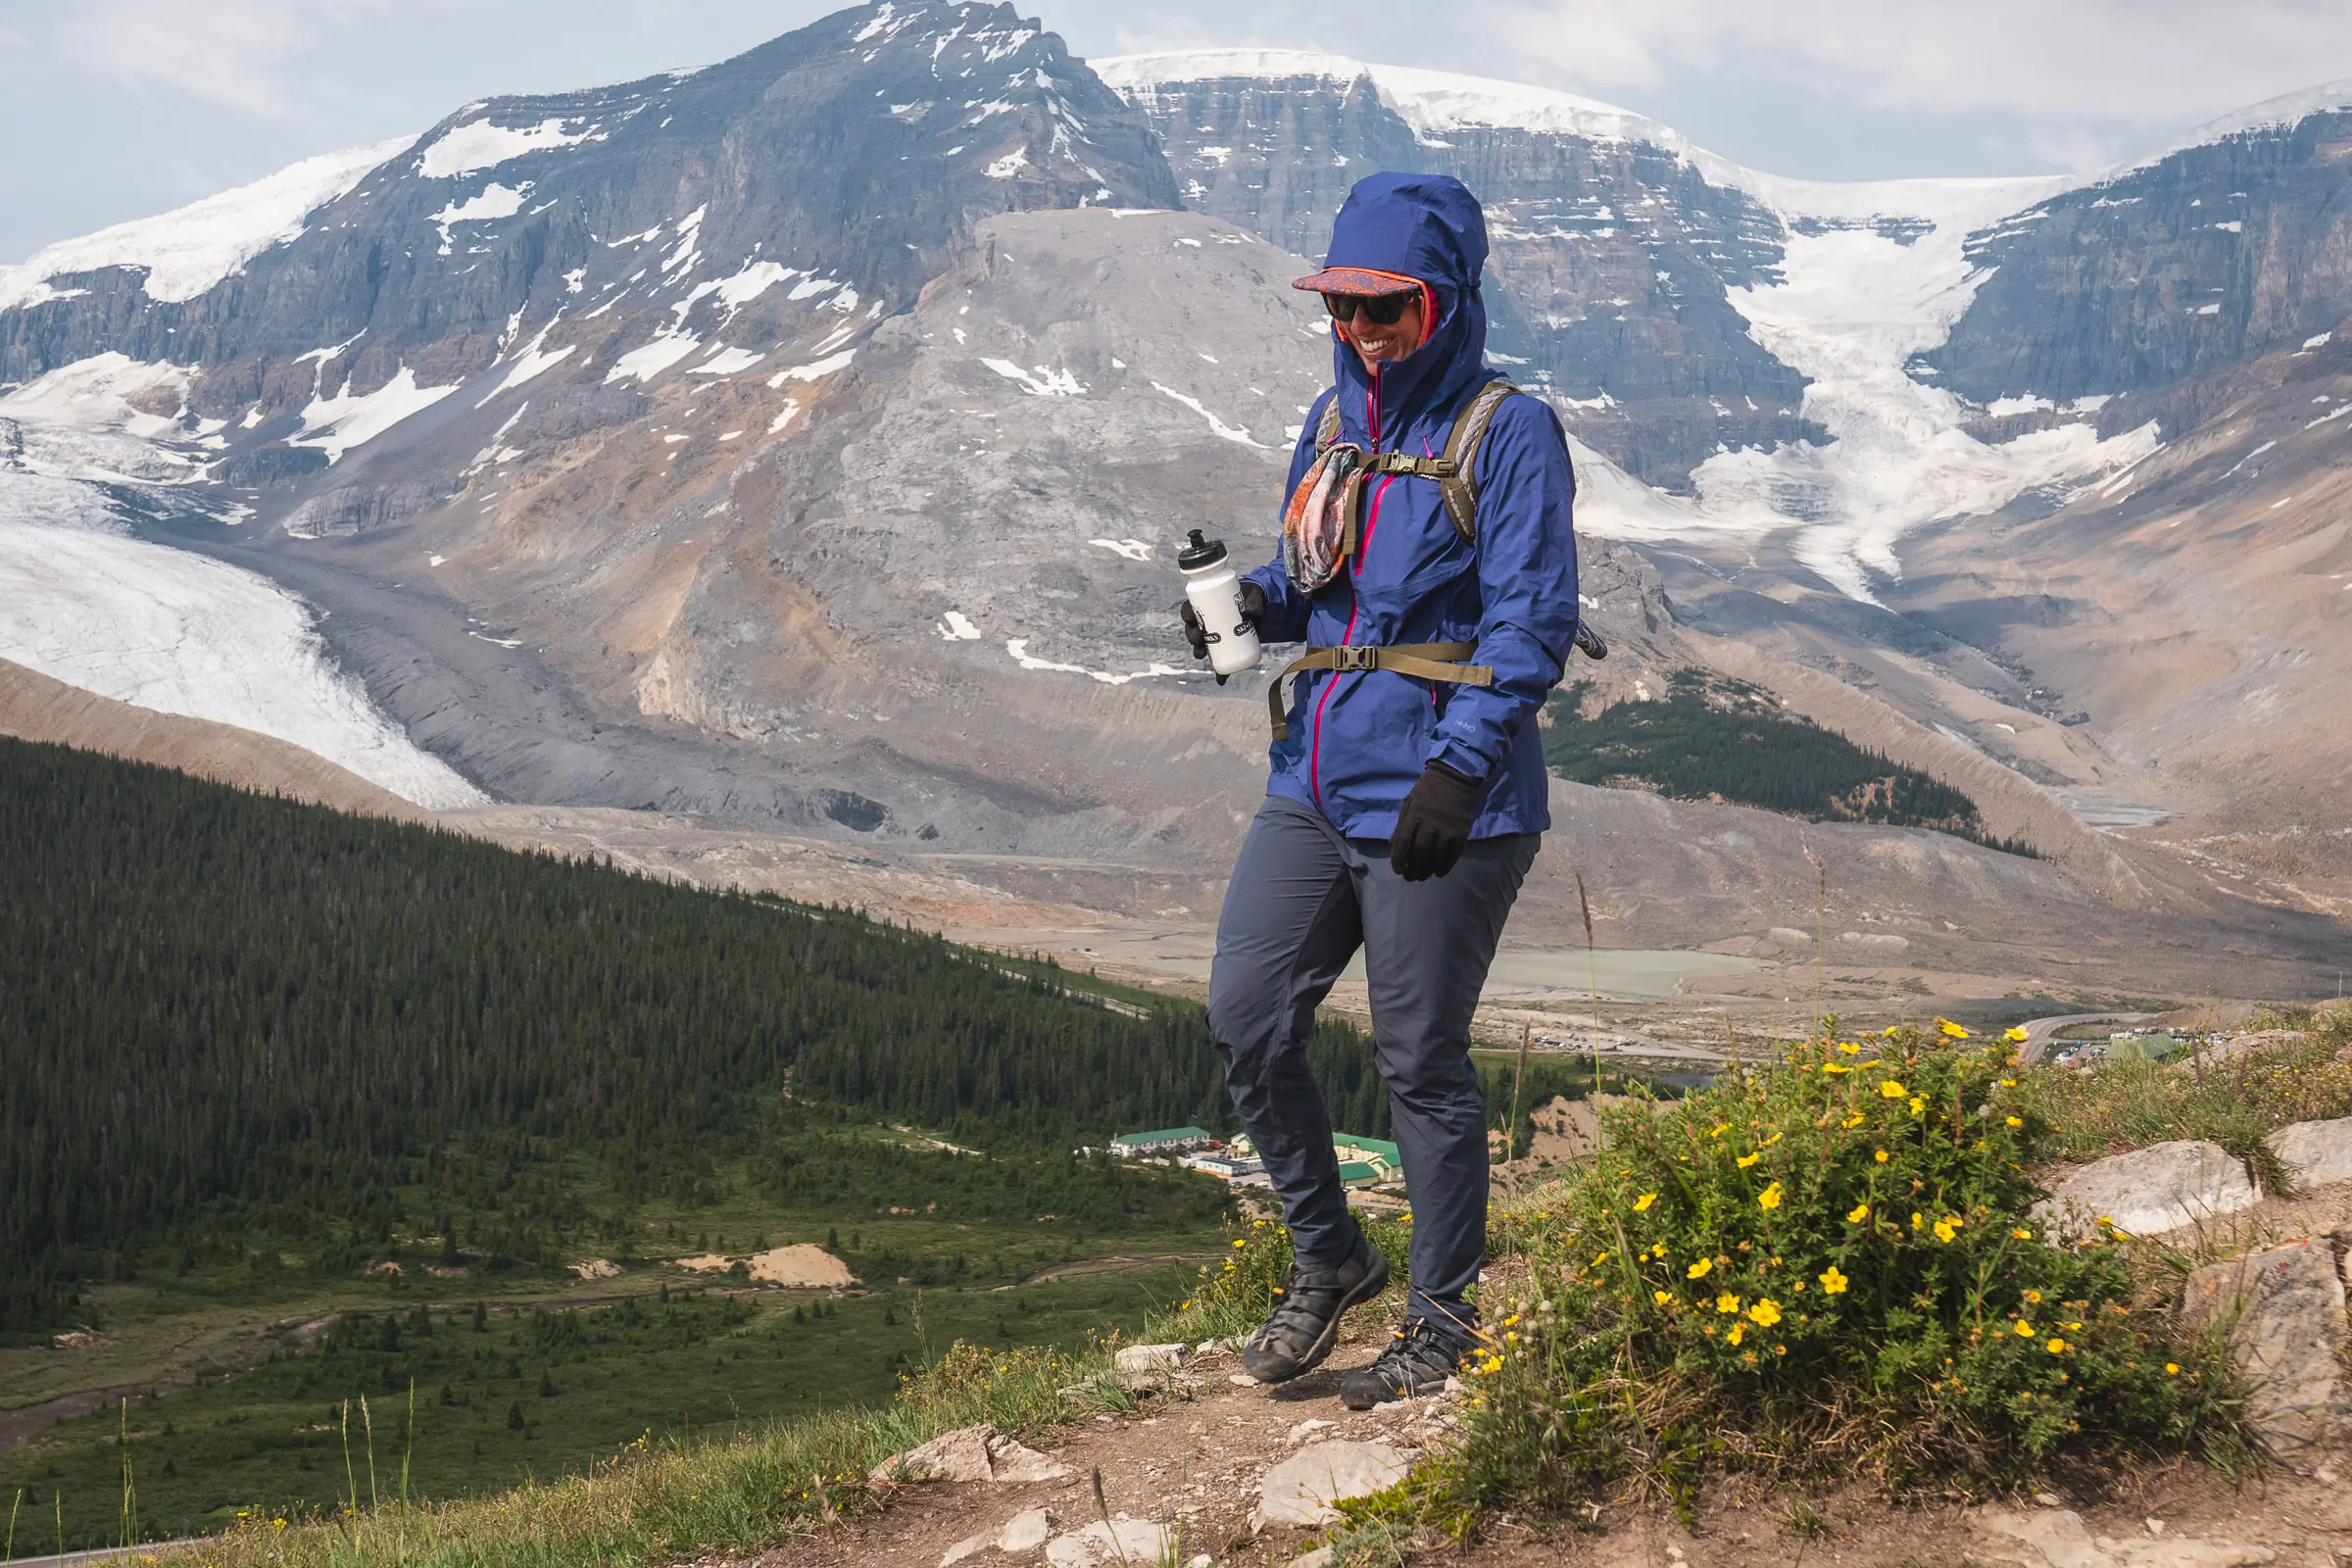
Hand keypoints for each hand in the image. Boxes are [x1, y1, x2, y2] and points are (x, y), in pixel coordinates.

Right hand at [1177, 581, 1266, 685]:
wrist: (1260, 608)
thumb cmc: (1251, 597)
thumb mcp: (1253, 596)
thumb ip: (1253, 602)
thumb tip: (1250, 613)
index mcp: (1206, 604)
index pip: (1190, 609)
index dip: (1186, 614)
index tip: (1190, 618)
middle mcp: (1206, 621)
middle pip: (1192, 629)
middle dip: (1191, 635)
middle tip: (1197, 638)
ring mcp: (1214, 636)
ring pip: (1202, 645)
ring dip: (1199, 651)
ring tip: (1202, 654)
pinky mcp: (1224, 648)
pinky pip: (1219, 661)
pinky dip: (1220, 672)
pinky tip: (1221, 679)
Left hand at [1390, 761, 1482, 880]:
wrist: (1455, 777)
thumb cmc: (1428, 790)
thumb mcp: (1409, 802)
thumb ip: (1401, 824)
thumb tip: (1393, 845)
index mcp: (1414, 815)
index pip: (1403, 842)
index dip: (1399, 859)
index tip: (1398, 870)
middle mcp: (1430, 823)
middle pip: (1420, 852)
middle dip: (1414, 868)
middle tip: (1410, 878)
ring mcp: (1447, 828)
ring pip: (1437, 856)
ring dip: (1428, 869)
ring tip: (1423, 876)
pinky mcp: (1461, 832)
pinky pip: (1453, 854)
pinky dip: (1446, 866)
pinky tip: (1439, 872)